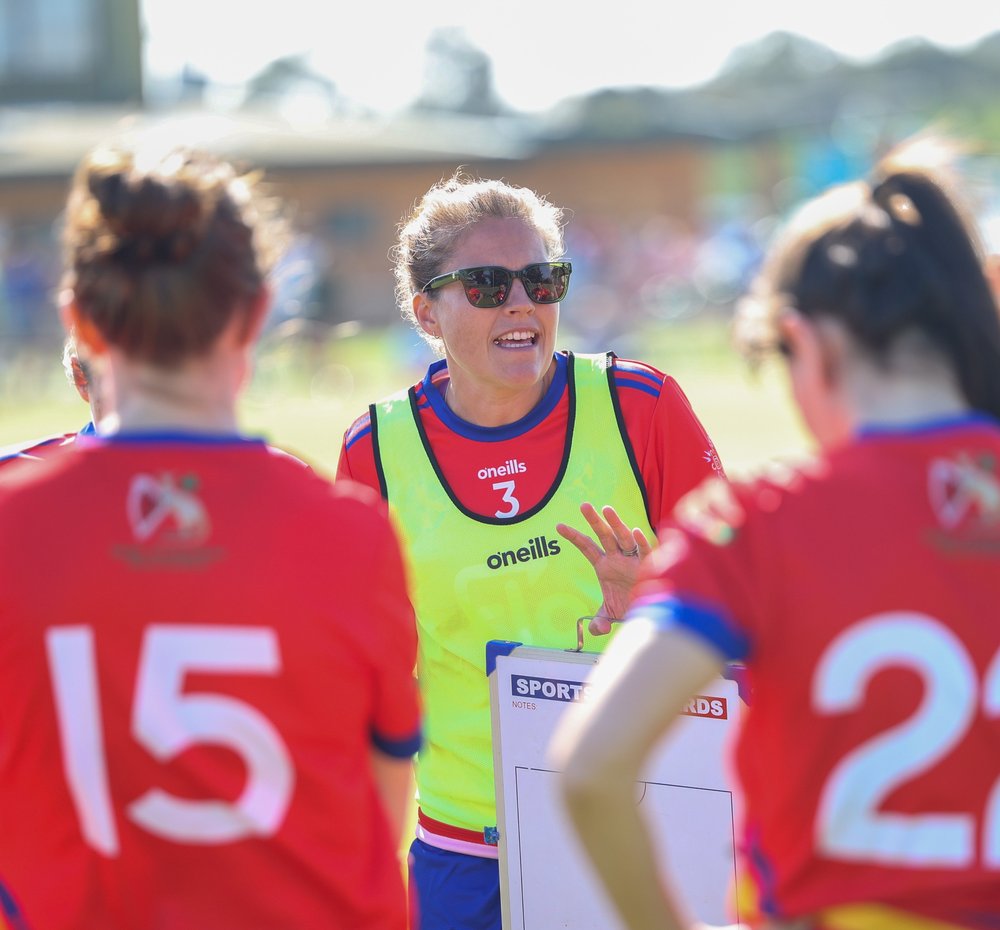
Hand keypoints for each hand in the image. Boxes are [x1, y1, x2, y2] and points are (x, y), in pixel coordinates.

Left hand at [556, 503, 653, 634]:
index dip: (574, 537)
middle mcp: (618, 558)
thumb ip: (600, 621)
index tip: (558, 526)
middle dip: (594, 521)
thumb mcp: (611, 615)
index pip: (587, 547)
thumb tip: (594, 630)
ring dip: (616, 524)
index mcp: (605, 565)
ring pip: (624, 538)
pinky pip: (645, 551)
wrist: (654, 612)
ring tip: (606, 509)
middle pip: (604, 536)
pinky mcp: (650, 565)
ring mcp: (633, 559)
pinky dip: (641, 541)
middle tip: (583, 506)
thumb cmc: (630, 606)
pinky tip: (635, 532)